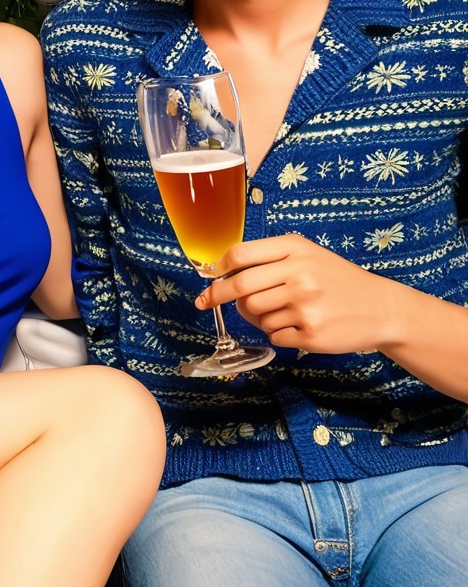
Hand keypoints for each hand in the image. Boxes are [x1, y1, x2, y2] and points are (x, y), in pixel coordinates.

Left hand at [195, 234, 398, 353]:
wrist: (381, 308)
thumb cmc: (338, 280)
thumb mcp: (308, 255)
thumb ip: (270, 258)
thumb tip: (222, 273)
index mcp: (296, 250)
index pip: (242, 254)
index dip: (219, 267)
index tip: (210, 276)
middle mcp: (299, 274)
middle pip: (240, 288)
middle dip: (217, 296)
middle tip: (205, 302)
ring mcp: (305, 306)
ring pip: (255, 314)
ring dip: (259, 316)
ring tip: (283, 312)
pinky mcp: (310, 334)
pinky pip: (273, 336)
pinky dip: (279, 334)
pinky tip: (299, 325)